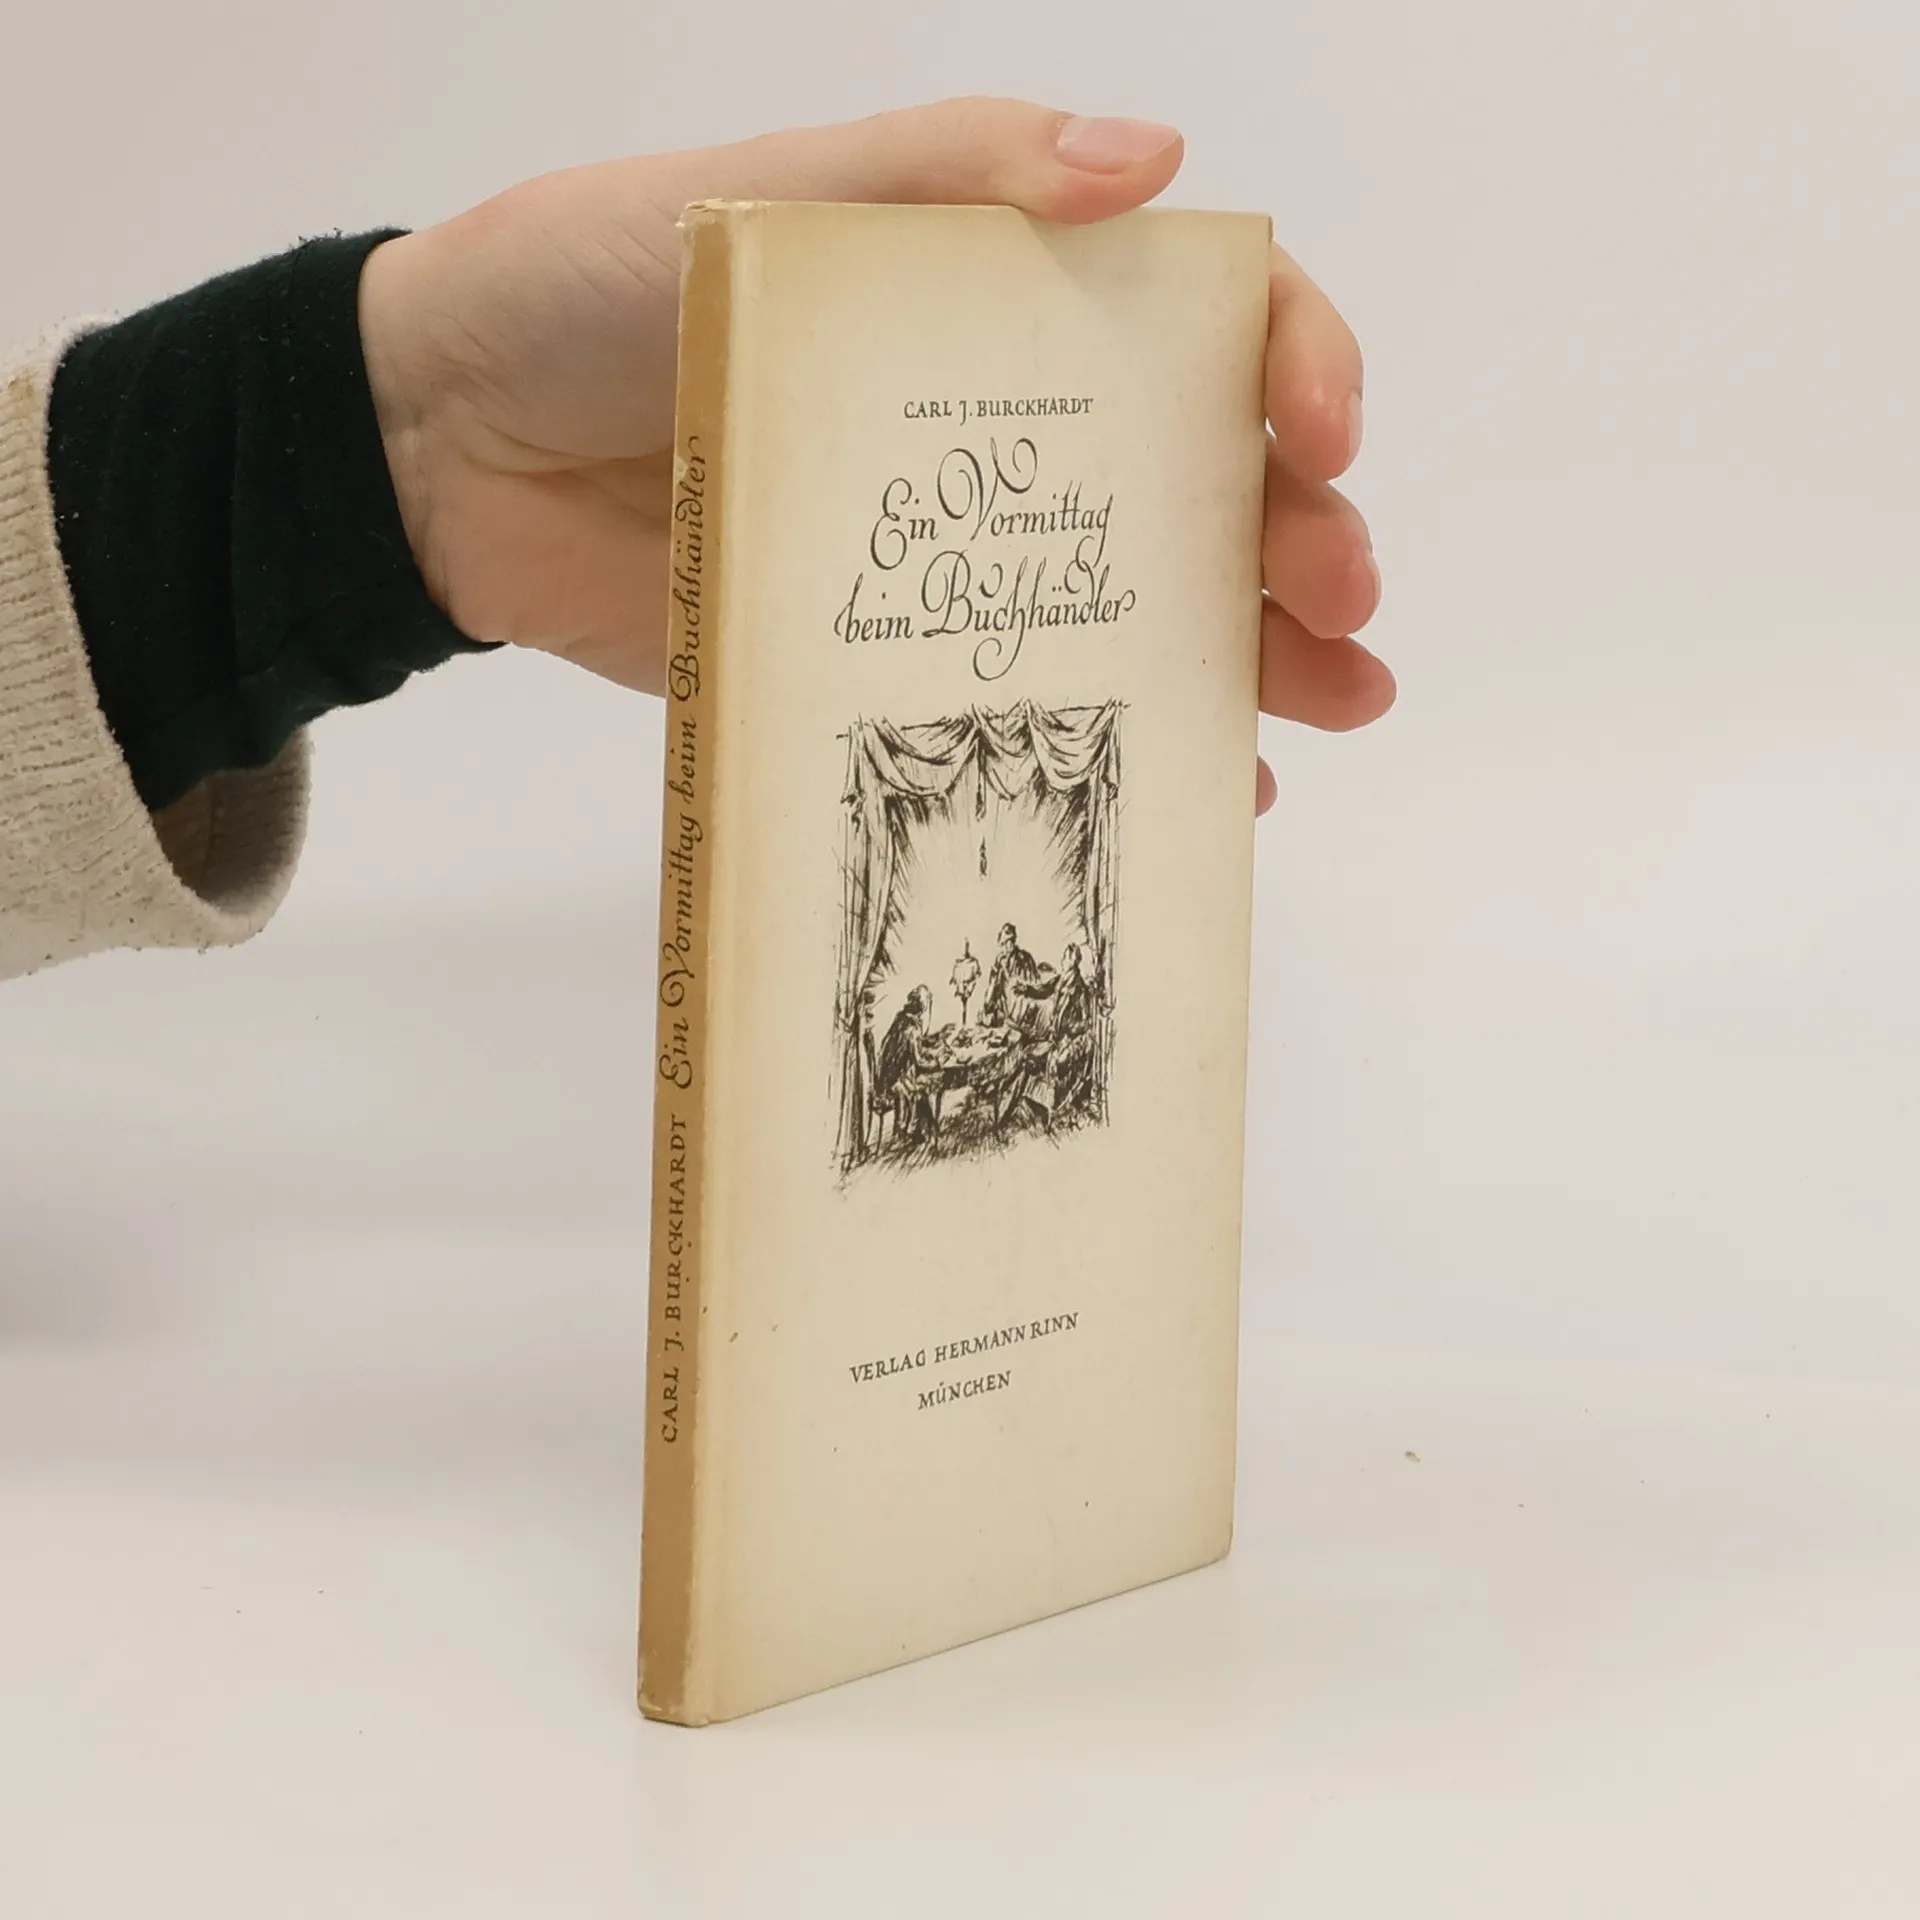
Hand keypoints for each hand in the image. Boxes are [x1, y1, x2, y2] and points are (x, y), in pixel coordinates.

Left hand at [357, 97, 1393, 815]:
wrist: (449, 449)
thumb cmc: (594, 287)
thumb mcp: (769, 201)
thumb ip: (950, 176)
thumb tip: (1158, 164)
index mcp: (1000, 296)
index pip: (1197, 315)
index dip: (1290, 363)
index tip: (1322, 432)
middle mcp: (1006, 427)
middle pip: (1204, 477)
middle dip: (1301, 534)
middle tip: (1344, 605)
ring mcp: (956, 556)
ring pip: (1150, 602)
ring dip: (1262, 651)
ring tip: (1335, 704)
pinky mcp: (894, 660)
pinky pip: (1037, 706)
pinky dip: (1134, 741)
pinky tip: (1214, 781)